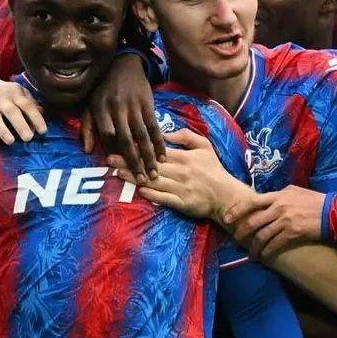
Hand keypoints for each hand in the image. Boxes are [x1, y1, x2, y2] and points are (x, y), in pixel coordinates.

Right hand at [0, 75, 46, 143]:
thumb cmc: (0, 92)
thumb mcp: (15, 91)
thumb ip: (29, 101)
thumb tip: (43, 112)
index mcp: (14, 92)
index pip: (27, 105)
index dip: (36, 118)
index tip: (43, 131)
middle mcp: (1, 98)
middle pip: (12, 112)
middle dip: (21, 125)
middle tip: (29, 138)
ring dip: (2, 130)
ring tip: (10, 141)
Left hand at [81, 54, 165, 182]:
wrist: (122, 64)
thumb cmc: (102, 89)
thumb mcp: (89, 105)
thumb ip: (86, 128)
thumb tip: (86, 151)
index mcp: (100, 110)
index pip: (107, 135)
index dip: (113, 152)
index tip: (119, 169)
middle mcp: (117, 108)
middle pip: (126, 139)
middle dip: (134, 161)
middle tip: (140, 179)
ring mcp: (134, 106)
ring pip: (142, 135)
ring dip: (149, 156)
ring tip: (154, 173)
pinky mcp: (148, 103)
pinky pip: (154, 126)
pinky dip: (159, 142)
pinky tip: (163, 155)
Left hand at [107, 129, 250, 219]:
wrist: (226, 196)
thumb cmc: (213, 169)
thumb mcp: (204, 146)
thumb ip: (185, 136)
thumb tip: (166, 134)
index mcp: (183, 157)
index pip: (157, 151)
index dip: (138, 148)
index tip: (121, 145)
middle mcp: (180, 172)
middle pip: (150, 166)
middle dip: (130, 162)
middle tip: (110, 159)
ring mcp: (180, 188)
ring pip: (154, 182)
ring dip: (135, 177)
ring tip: (118, 173)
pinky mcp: (181, 203)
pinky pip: (164, 198)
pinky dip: (152, 194)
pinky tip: (139, 191)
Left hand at [222, 185, 326, 259]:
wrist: (333, 212)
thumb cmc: (315, 201)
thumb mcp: (295, 192)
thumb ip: (280, 195)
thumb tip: (267, 201)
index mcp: (278, 195)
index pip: (252, 201)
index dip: (237, 210)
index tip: (227, 218)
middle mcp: (279, 206)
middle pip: (253, 221)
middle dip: (241, 232)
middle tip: (235, 240)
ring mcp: (285, 220)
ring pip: (262, 235)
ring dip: (254, 246)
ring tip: (251, 254)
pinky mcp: (293, 232)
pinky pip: (275, 244)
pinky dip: (267, 251)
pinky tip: (264, 255)